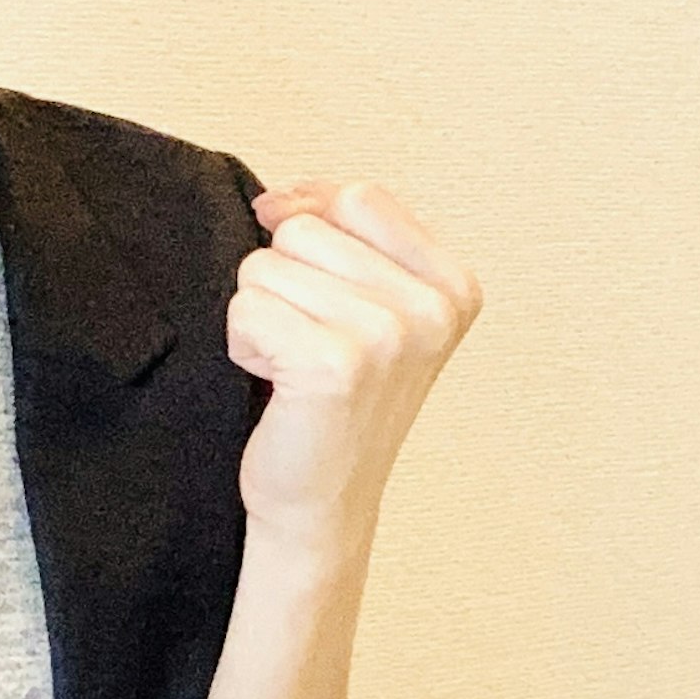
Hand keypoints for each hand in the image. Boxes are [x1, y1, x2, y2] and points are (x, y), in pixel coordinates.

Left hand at [227, 179, 480, 561]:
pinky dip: (244, 345)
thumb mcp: (367, 303)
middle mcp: (432, 308)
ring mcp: (390, 335)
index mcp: (454, 286)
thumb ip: (343, 233)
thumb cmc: (334, 402)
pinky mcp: (336, 364)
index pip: (359, 196)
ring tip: (294, 365)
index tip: (302, 272)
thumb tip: (277, 201)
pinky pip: (246, 307)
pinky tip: (278, 384)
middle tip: (311, 344)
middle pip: (305, 229)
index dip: (310, 217)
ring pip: (266, 265)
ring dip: (262, 315)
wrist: (322, 502)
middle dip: (284, 281)